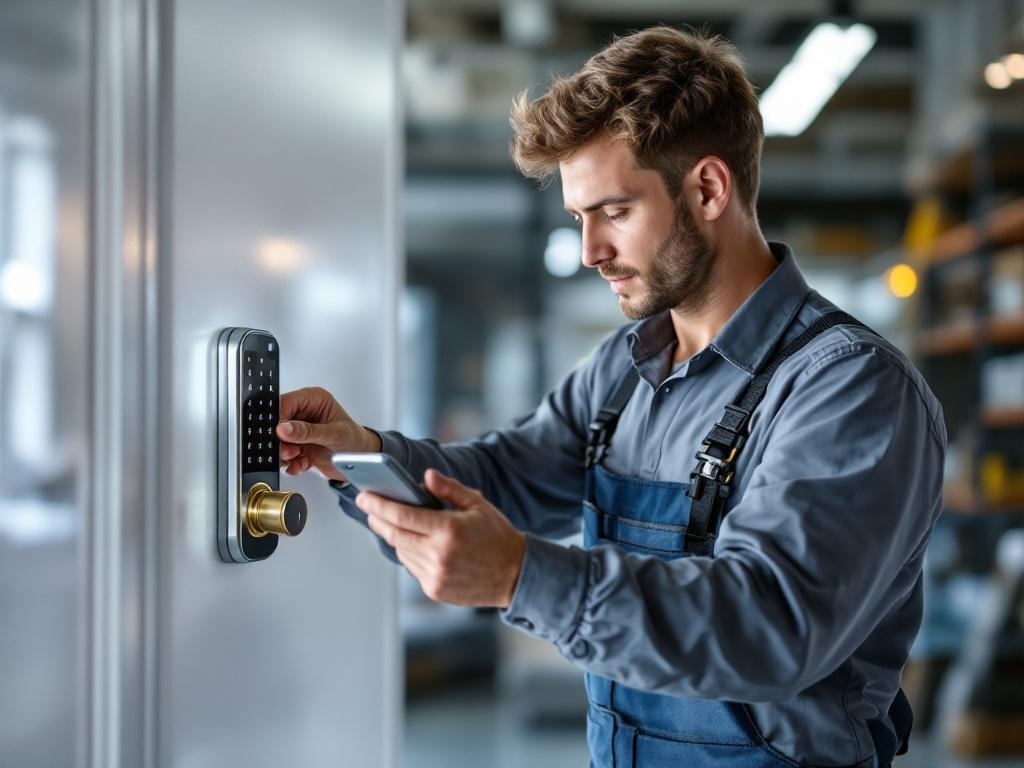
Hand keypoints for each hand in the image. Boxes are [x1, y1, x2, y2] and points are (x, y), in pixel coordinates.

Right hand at [276, 387, 380, 480]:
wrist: (361, 460)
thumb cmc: (355, 440)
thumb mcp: (334, 434)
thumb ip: (308, 431)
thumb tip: (284, 428)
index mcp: (314, 399)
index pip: (286, 402)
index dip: (278, 417)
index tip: (276, 432)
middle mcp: (305, 413)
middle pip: (278, 422)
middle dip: (280, 439)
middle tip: (287, 449)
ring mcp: (300, 430)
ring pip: (278, 440)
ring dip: (284, 452)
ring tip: (296, 457)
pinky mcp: (298, 446)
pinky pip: (285, 454)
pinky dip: (290, 463)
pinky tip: (299, 465)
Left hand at [358, 469, 525, 607]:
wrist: (515, 575)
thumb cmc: (497, 536)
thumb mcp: (477, 505)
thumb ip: (449, 489)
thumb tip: (426, 477)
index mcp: (449, 530)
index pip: (403, 515)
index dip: (379, 505)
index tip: (365, 496)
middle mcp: (438, 555)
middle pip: (394, 534)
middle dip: (377, 518)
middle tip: (368, 506)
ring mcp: (435, 576)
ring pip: (401, 551)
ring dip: (394, 536)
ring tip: (392, 521)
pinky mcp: (434, 590)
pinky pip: (412, 567)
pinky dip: (409, 552)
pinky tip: (413, 542)